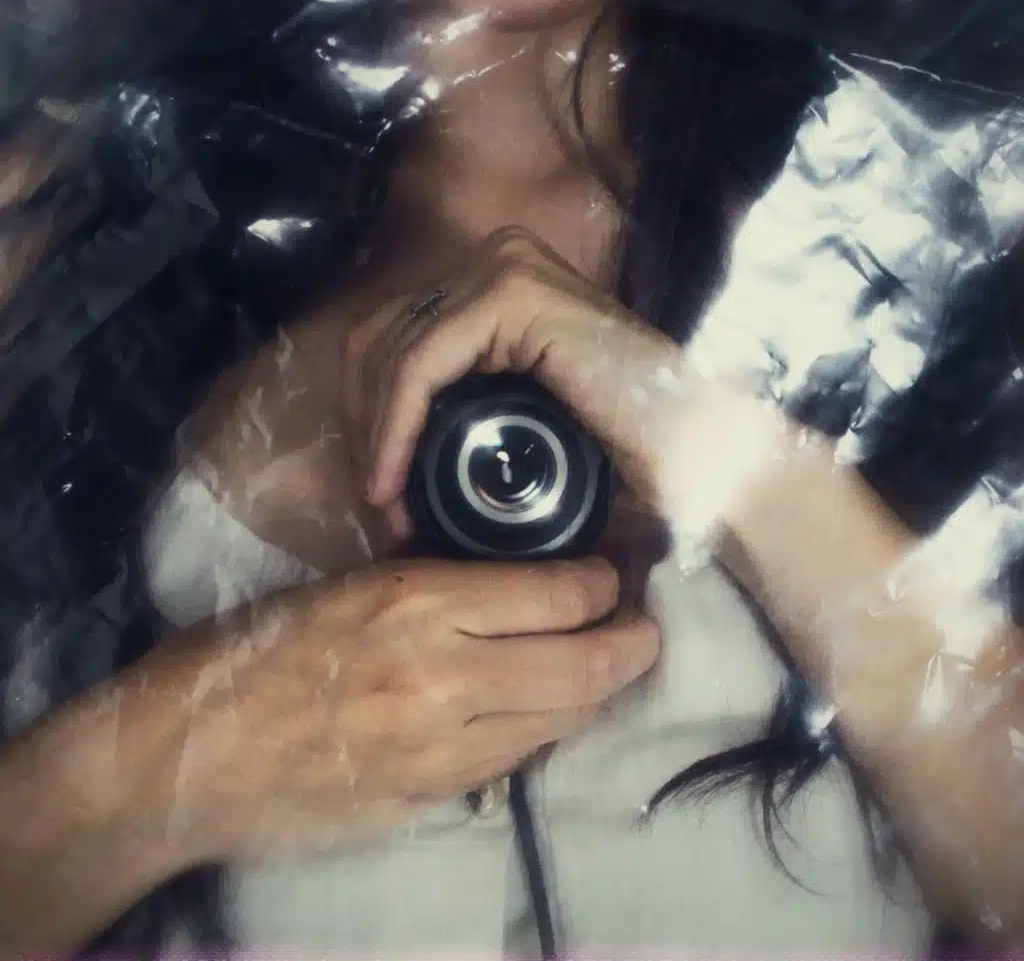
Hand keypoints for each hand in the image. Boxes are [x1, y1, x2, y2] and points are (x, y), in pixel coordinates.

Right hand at [170, 555, 659, 860]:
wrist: (186, 758)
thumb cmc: (250, 653)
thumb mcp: (345, 587)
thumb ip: (434, 591)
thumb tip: (514, 592)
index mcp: (414, 602)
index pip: (556, 593)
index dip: (602, 582)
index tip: (611, 575)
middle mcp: (442, 675)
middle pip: (584, 663)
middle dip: (634, 642)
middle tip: (645, 628)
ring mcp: (440, 747)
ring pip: (564, 718)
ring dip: (600, 690)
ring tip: (611, 666)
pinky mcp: (429, 799)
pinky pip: (518, 761)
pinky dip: (549, 730)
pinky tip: (549, 712)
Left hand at [362, 226, 787, 540]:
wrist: (692, 452)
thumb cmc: (618, 449)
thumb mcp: (515, 424)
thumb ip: (461, 413)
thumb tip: (384, 457)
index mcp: (498, 286)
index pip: (397, 340)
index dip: (372, 417)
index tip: (380, 494)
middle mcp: (498, 262)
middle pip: (382, 340)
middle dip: (366, 426)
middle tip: (381, 504)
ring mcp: (505, 267)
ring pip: (393, 351)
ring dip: (376, 435)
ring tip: (388, 505)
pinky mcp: (513, 291)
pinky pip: (421, 362)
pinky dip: (395, 424)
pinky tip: (393, 476)